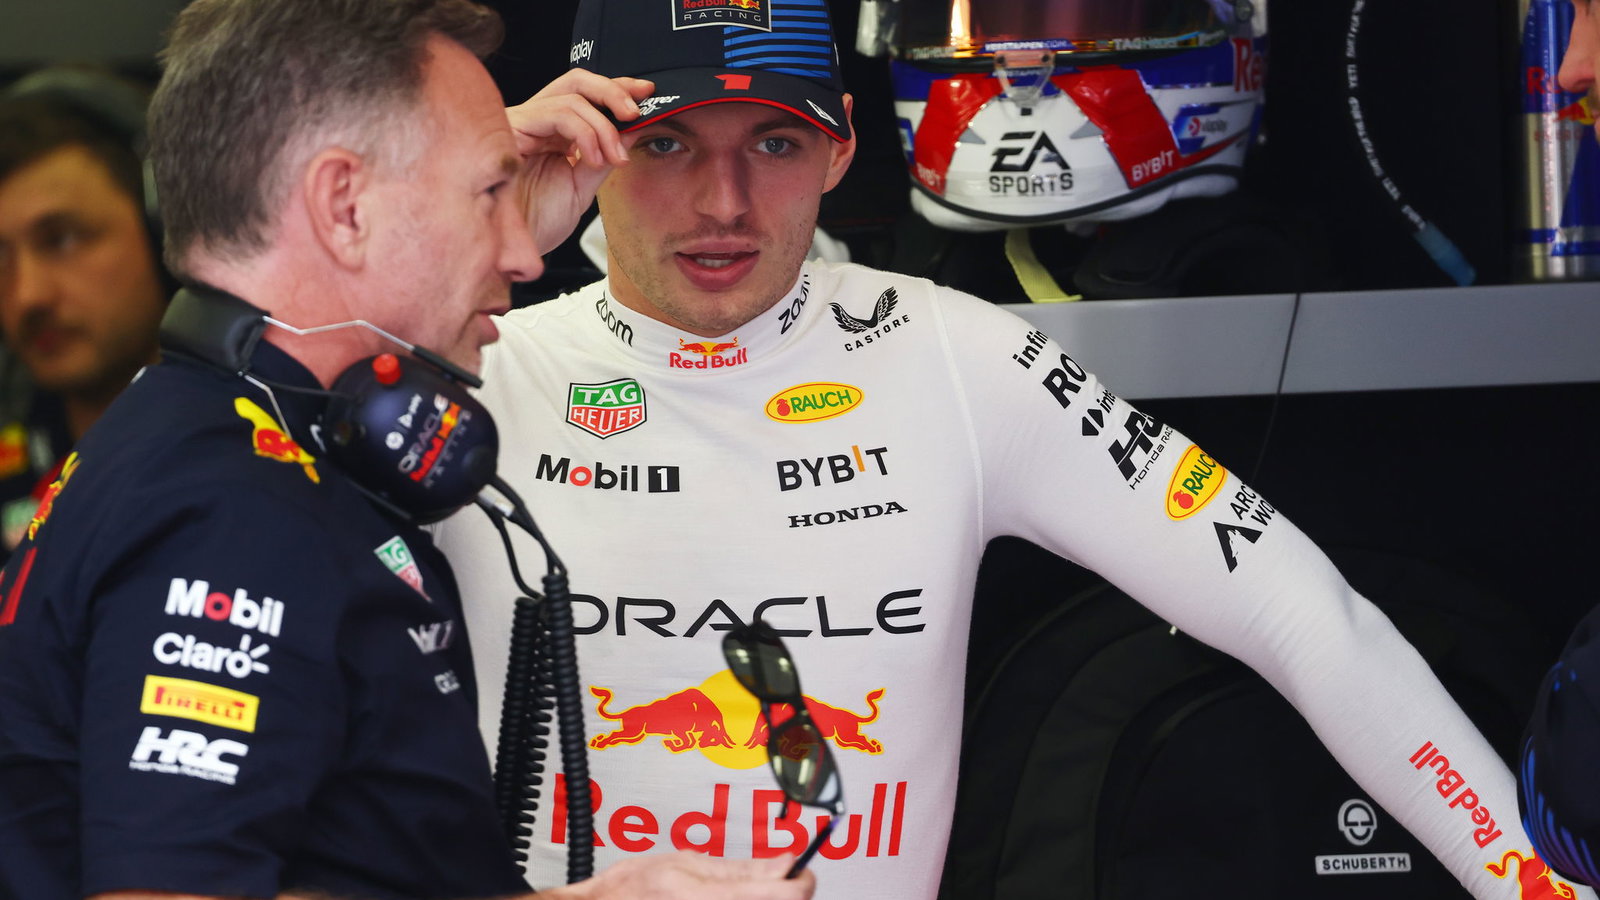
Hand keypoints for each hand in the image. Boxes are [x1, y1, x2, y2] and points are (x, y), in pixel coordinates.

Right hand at [507, 70, 653, 254]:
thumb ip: (605, 156)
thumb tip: (632, 129)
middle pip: (576, 81)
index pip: (586, 96)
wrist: (513, 248)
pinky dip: (584, 133)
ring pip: (571, 97)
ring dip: (604, 127)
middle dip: (613, 91)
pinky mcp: (512, 126)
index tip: (647, 96)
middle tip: (636, 112)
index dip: (616, 90)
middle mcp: (537, 122)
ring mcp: (523, 122)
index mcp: (553, 133)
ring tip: (614, 158)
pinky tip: (591, 159)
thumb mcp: (583, 186)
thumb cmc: (538, 222)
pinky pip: (557, 113)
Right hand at [534, 851, 815, 899]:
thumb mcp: (682, 865)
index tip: (804, 875)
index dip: (803, 883)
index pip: (782, 897)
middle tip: (781, 886)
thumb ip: (738, 869)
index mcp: (699, 896)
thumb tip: (786, 863)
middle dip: (784, 895)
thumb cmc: (628, 892)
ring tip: (749, 893)